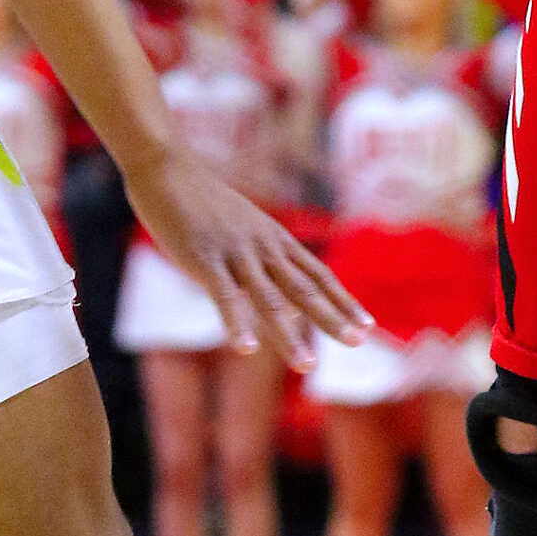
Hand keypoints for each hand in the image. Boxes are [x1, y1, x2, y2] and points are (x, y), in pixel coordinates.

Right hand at [124, 143, 370, 361]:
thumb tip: (290, 308)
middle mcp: (263, 246)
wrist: (168, 170)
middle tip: (358, 342)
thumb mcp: (244, 233)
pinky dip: (237, 323)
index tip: (368, 327)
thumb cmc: (204, 205)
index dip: (343, 301)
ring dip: (289, 335)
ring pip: (269, 298)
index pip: (318, 275)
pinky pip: (223, 295)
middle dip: (332, 317)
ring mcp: (236, 252)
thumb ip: (265, 268)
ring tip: (307, 366)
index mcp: (275, 240)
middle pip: (305, 288)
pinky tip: (247, 349)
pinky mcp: (204, 258)